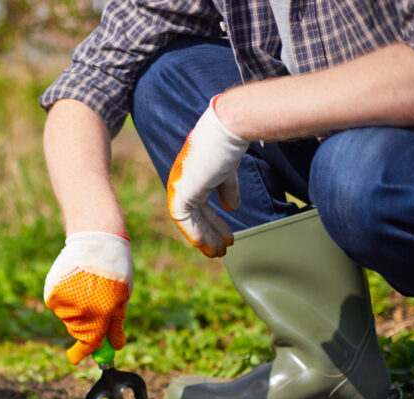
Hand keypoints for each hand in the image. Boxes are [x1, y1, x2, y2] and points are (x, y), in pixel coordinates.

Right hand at [44, 231, 132, 364]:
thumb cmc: (114, 270)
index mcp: (104, 314)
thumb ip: (116, 324)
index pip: (90, 343)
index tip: (74, 359)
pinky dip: (65, 299)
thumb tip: (114, 346)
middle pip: (78, 332)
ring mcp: (66, 302)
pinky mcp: (53, 293)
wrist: (96, 241)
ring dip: (76, 310)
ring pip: (67, 318)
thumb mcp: (122, 297)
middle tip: (91, 310)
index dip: (81, 353)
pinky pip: (58, 306)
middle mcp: (83, 311)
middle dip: (84, 327)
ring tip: (86, 287)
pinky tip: (74, 282)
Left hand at [166, 95, 248, 257]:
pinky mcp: (182, 189)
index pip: (199, 205)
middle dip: (210, 233)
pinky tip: (206, 244)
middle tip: (221, 251)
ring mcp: (181, 185)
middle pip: (195, 214)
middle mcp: (183, 180)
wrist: (230, 129)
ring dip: (205, 237)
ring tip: (218, 252)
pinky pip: (183, 218)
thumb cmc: (230, 144)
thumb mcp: (228, 172)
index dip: (213, 222)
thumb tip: (232, 209)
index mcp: (192, 175)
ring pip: (190, 219)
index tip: (228, 237)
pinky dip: (195, 232)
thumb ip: (226, 190)